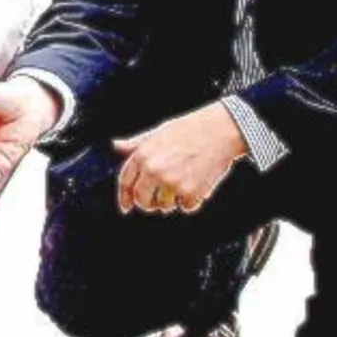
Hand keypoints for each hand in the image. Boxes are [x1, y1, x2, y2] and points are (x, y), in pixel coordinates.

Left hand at [114, 102, 246, 214]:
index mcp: (142, 155)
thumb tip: (115, 146)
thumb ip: (135, 144)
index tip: (126, 207)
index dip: (124, 197)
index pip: (125, 182)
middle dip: (149, 203)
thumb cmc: (190, 129)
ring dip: (172, 200)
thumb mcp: (158, 133)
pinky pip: (185, 207)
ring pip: (164, 206)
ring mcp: (171, 183)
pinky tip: (198, 183)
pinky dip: (191, 201)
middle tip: (159, 198)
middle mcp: (153, 170)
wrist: (221, 130)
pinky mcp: (190, 193)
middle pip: (142, 200)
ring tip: (184, 180)